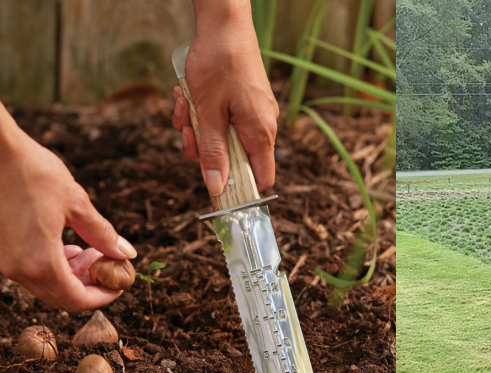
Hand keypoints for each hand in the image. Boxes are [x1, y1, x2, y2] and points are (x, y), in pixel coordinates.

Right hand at [0, 130, 136, 312]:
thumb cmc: (35, 173)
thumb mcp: (77, 204)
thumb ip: (102, 235)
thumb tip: (127, 254)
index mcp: (39, 262)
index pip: (76, 300)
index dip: (102, 297)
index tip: (120, 284)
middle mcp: (17, 269)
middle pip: (60, 296)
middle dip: (89, 285)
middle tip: (108, 263)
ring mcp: (5, 261)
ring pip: (45, 284)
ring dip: (72, 273)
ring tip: (90, 249)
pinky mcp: (0, 250)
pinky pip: (30, 269)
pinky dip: (53, 264)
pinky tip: (67, 244)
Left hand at [172, 2, 278, 194]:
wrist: (224, 24)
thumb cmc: (219, 63)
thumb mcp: (209, 113)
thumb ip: (213, 153)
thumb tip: (216, 187)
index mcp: (260, 133)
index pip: (261, 179)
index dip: (238, 187)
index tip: (212, 183)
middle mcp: (262, 126)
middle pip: (233, 159)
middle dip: (203, 148)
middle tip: (187, 129)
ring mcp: (253, 113)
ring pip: (222, 138)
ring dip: (198, 128)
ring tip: (185, 103)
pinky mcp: (243, 102)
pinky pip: (222, 120)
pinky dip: (203, 113)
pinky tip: (189, 95)